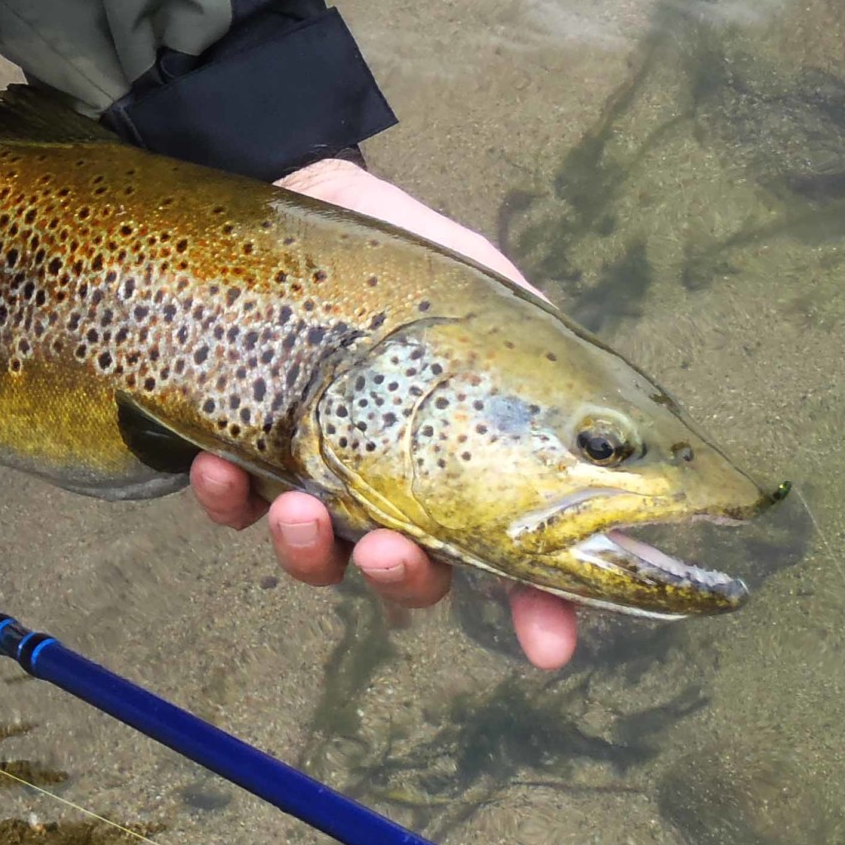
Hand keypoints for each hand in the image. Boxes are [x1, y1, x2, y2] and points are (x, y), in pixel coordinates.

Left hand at [190, 156, 578, 670]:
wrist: (310, 198)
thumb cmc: (417, 259)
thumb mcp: (500, 304)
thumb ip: (551, 368)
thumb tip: (622, 430)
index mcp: (473, 468)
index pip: (519, 560)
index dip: (540, 612)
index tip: (548, 646)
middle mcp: (399, 489)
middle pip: (411, 576)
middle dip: (402, 578)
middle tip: (390, 550)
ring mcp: (322, 478)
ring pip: (320, 558)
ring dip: (310, 552)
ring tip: (300, 510)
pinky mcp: (250, 451)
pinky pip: (234, 506)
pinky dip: (227, 502)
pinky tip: (221, 471)